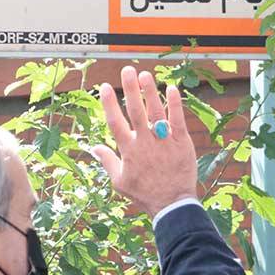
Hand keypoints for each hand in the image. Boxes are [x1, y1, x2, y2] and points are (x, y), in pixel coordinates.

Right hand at [91, 67, 198, 217]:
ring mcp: (163, 141)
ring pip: (156, 111)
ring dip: (150, 91)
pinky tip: (171, 88)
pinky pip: (177, 119)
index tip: (105, 86)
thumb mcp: (119, 181)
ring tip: (145, 75)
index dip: (109, 103)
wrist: (171, 203)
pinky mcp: (182, 142)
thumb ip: (107, 161)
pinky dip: (175, 104)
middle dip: (130, 89)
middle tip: (127, 70)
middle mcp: (144, 142)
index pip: (115, 122)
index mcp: (128, 150)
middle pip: (135, 110)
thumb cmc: (143, 193)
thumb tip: (93, 147)